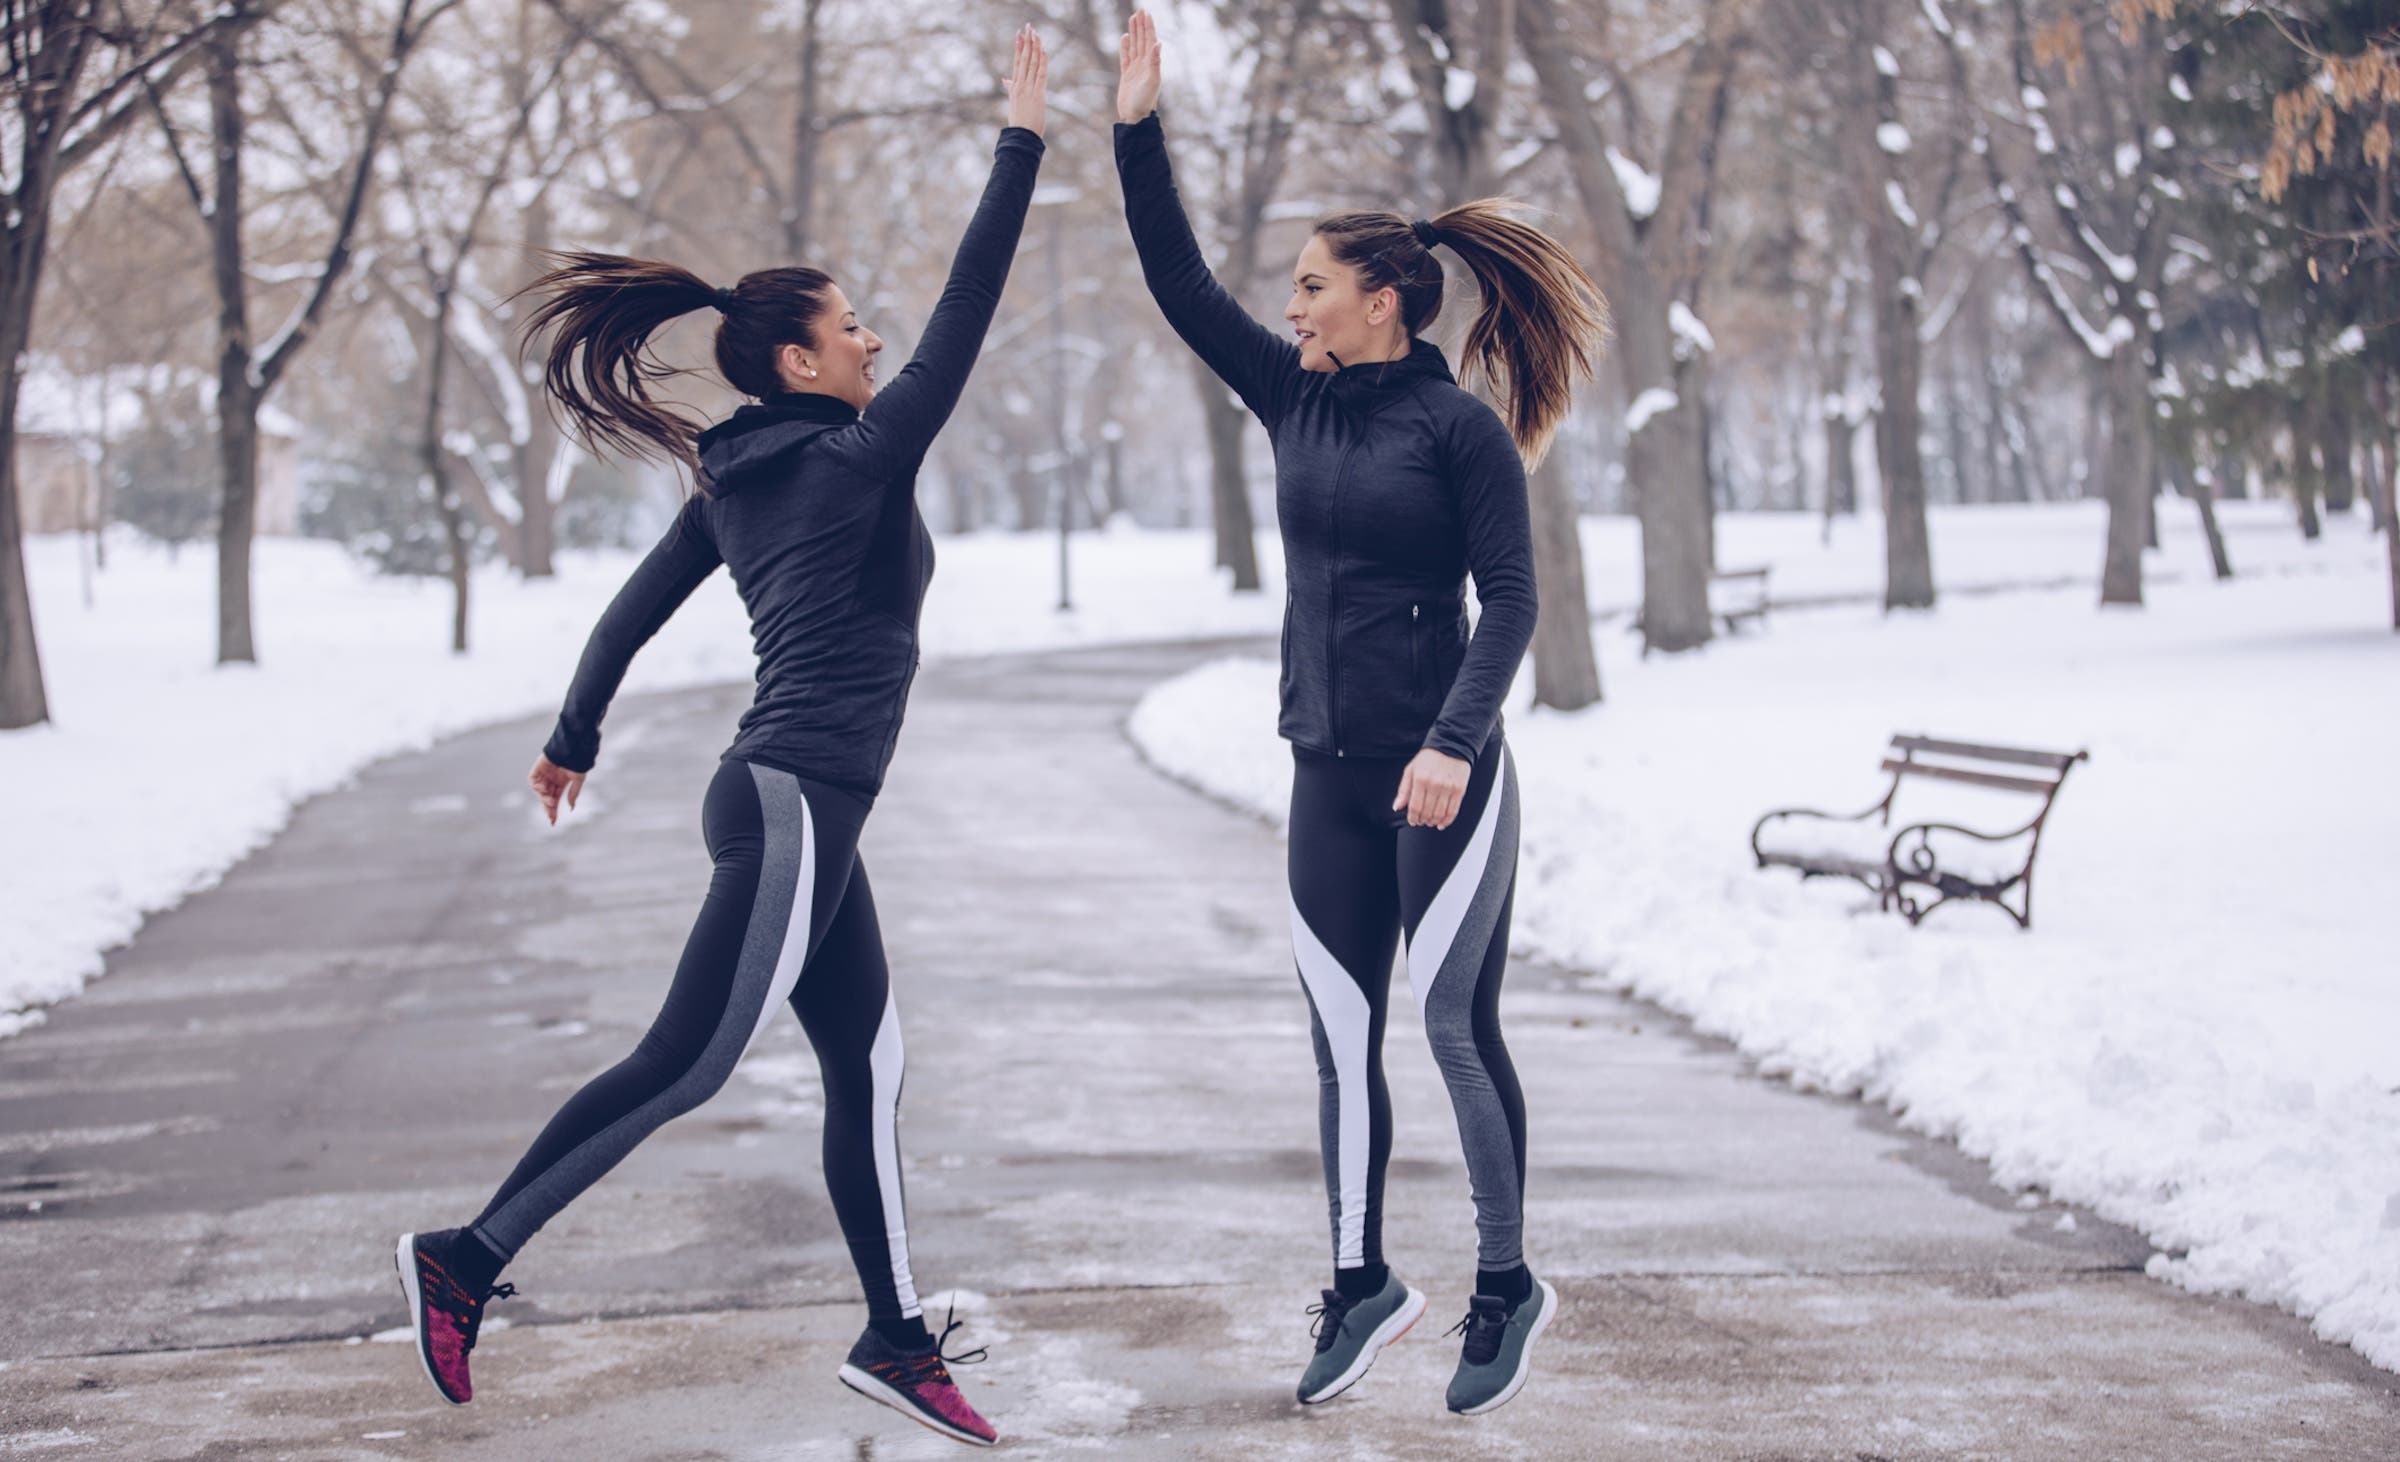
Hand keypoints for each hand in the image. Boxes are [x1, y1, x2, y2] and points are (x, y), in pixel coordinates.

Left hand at [529, 754, 586, 825]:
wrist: (571, 748)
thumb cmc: (577, 762)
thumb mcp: (578, 780)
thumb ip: (573, 793)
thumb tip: (570, 808)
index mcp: (561, 783)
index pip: (555, 799)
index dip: (554, 811)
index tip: (553, 822)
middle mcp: (551, 780)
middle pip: (547, 798)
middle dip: (548, 808)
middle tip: (551, 817)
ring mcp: (544, 775)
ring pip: (540, 791)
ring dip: (544, 798)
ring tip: (551, 801)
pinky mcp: (537, 769)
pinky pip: (533, 781)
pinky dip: (537, 787)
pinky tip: (544, 789)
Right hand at [1003, 23, 1047, 136]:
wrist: (1020, 138)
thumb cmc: (1019, 123)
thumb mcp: (1013, 103)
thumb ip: (1010, 89)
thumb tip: (1006, 79)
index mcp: (1015, 87)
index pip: (1016, 63)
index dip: (1018, 48)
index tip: (1019, 34)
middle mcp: (1020, 85)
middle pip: (1023, 59)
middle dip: (1026, 42)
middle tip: (1028, 27)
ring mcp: (1028, 89)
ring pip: (1031, 64)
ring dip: (1034, 48)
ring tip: (1035, 33)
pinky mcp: (1038, 95)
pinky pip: (1040, 75)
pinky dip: (1042, 62)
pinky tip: (1043, 51)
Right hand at [1117, 9, 1160, 123]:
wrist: (1135, 117)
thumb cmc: (1145, 101)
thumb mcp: (1152, 81)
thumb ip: (1155, 62)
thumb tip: (1158, 43)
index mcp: (1151, 64)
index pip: (1149, 40)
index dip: (1148, 26)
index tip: (1146, 13)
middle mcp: (1144, 64)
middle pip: (1142, 40)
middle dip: (1141, 25)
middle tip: (1140, 10)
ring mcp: (1135, 69)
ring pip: (1134, 46)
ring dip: (1134, 32)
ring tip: (1133, 19)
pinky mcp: (1126, 75)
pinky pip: (1125, 57)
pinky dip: (1125, 47)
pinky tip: (1125, 37)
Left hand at [1393, 749, 1471, 829]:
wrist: (1451, 745)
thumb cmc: (1429, 758)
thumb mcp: (1411, 770)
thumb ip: (1403, 790)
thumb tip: (1396, 807)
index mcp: (1420, 779)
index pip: (1415, 807)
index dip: (1413, 818)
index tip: (1412, 821)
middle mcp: (1435, 784)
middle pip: (1427, 812)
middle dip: (1422, 820)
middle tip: (1421, 822)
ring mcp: (1448, 787)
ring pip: (1440, 814)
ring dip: (1433, 822)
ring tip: (1430, 822)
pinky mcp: (1459, 789)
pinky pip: (1453, 811)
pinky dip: (1447, 821)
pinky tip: (1441, 824)